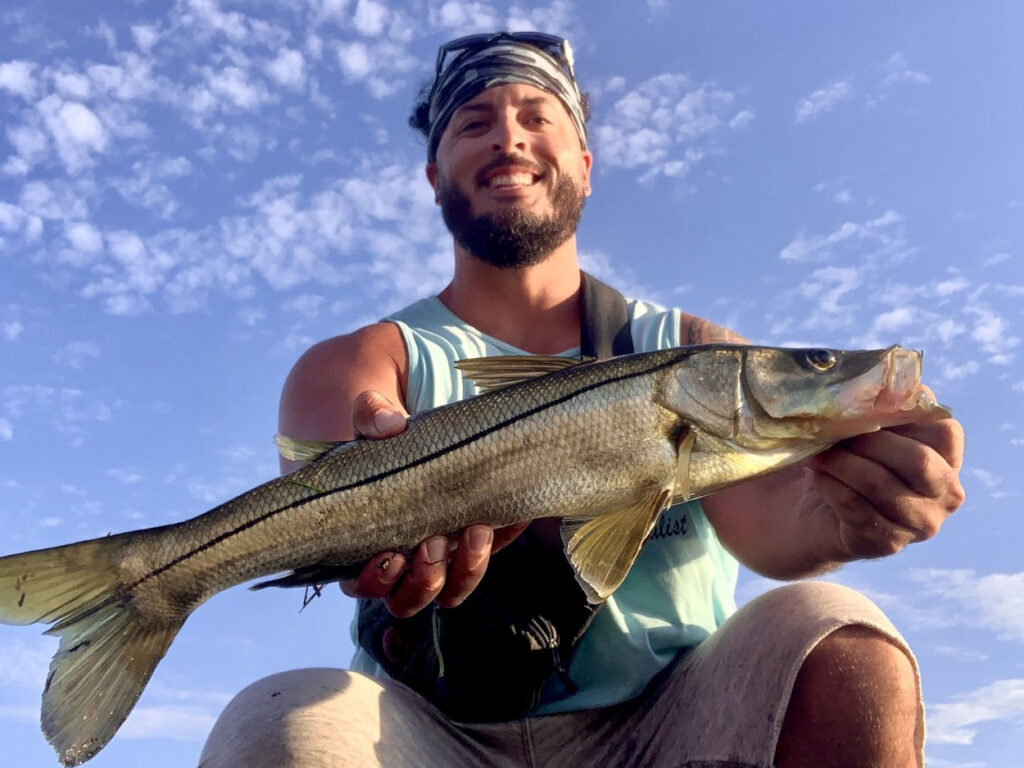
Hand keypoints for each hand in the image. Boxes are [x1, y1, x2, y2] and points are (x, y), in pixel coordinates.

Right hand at [339, 390, 528, 616]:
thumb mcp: (375, 420)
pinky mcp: (472, 545)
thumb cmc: (387, 439)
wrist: (423, 434)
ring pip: (448, 593)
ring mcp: (439, 558)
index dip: (375, 579)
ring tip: (475, 531)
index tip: (392, 555)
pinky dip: (498, 544)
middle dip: (423, 581)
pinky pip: (484, 559)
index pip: (361, 582)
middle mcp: (401, 560)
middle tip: (436, 543)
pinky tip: (506, 516)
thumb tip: (390, 425)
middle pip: (406, 600)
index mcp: (364, 541)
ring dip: (463, 573)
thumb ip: (373, 416)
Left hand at [806, 414, 964, 560]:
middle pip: (917, 460)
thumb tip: (880, 383)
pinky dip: (830, 485)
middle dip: (869, 441)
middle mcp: (946, 494)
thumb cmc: (852, 459)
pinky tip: (817, 475)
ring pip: (879, 484)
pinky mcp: (887, 542)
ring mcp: (920, 523)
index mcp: (948, 459)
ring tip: (816, 452)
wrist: (821, 511)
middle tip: (833, 430)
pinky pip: (856, 507)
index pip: (944, 432)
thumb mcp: (869, 427)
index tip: (863, 410)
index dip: (902, 417)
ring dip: (840, 462)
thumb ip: (881, 403)